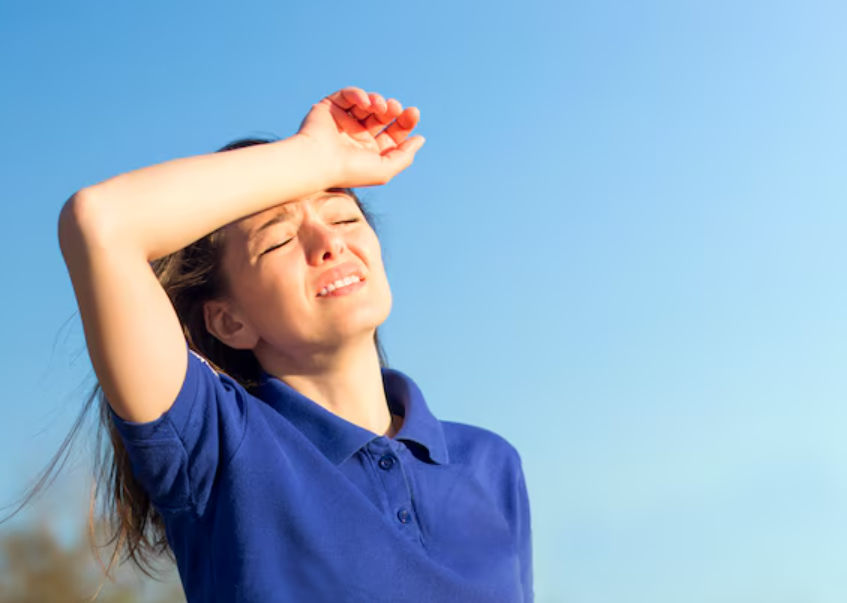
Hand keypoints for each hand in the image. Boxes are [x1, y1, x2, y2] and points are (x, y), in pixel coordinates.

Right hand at [296, 87, 425, 187]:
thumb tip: (419, 139)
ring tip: (380, 107)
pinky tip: (365, 102)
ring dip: (378, 101)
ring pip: (367, 104)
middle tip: (396, 108)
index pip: (393, 133)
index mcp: (370, 151)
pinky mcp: (330, 107)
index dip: (405, 122)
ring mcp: (344, 121)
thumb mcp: (385, 169)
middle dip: (393, 109)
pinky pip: (348, 95)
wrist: (318, 161)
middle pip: (383, 116)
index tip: (413, 114)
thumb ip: (405, 156)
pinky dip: (359, 94)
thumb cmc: (350, 170)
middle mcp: (357, 136)